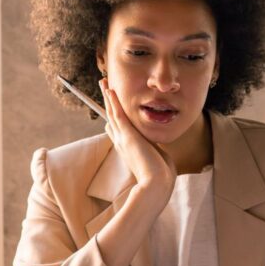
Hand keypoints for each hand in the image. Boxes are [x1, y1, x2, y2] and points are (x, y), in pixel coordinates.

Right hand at [100, 79, 175, 198]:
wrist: (157, 183)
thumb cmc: (161, 175)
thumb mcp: (158, 158)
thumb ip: (156, 151)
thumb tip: (159, 151)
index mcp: (129, 147)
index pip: (118, 130)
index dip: (113, 120)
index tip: (111, 111)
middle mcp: (122, 141)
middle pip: (112, 117)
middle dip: (108, 102)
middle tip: (104, 87)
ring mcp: (123, 138)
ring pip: (112, 112)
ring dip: (108, 96)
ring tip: (103, 82)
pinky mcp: (127, 135)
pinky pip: (117, 114)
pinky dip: (113, 101)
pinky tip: (109, 90)